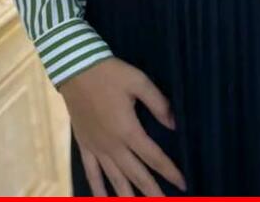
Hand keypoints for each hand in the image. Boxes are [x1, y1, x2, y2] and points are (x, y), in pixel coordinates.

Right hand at [58, 57, 186, 196]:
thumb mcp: (139, 82)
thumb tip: (174, 124)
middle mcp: (113, 145)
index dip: (169, 172)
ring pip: (114, 179)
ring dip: (128, 196)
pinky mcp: (84, 145)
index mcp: (128, 130)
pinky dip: (97, 189)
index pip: (154, 157)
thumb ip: (158, 103)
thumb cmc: (110, 74)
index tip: (183, 184)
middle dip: (152, 192)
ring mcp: (97, 147)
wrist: (76, 70)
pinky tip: (103, 200)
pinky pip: (91, 172)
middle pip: (136, 175)